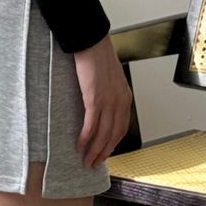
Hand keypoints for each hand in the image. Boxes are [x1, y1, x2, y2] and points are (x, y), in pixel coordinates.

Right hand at [72, 34, 133, 168]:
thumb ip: (108, 93)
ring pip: (103, 134)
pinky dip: (85, 139)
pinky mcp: (95, 99)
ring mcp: (108, 102)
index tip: (104, 153)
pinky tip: (79, 146)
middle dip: (103, 153)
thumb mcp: (109, 78)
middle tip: (94, 163)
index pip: (121, 128)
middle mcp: (120, 102)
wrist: (91, 42)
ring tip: (86, 160)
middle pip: (113, 135)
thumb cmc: (97, 56)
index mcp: (125, 97)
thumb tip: (100, 106)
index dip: (112, 144)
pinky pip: (91, 125)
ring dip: (94, 150)